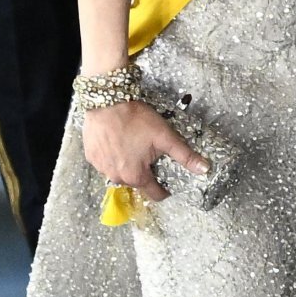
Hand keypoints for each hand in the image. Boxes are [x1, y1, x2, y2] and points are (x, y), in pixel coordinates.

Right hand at [82, 100, 207, 202]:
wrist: (106, 101)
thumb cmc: (136, 119)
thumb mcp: (165, 136)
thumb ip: (184, 155)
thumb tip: (205, 170)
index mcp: (136, 176)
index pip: (154, 194)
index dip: (164, 189)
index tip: (168, 182)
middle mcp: (117, 178)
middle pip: (136, 182)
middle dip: (144, 172)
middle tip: (149, 154)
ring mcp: (101, 168)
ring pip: (119, 173)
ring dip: (127, 165)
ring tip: (132, 146)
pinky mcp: (91, 157)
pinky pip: (105, 163)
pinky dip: (112, 156)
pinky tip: (116, 142)